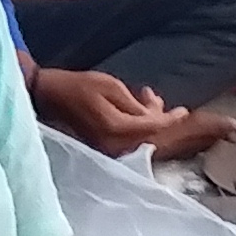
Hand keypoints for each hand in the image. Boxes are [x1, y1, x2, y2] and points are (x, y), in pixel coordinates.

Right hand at [31, 64, 190, 151]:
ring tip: (146, 97)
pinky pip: (132, 139)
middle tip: (161, 100)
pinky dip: (139, 124)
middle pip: (151, 138)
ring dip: (150, 119)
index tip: (184, 111)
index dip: (172, 120)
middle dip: (161, 119)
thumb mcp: (112, 87)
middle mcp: (115, 145)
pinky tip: (138, 106)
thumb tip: (158, 118)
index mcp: (117, 130)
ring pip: (143, 139)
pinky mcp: (106, 147)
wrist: (51, 96)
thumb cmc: (79, 86)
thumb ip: (137, 106)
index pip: (154, 128)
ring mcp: (110, 149)